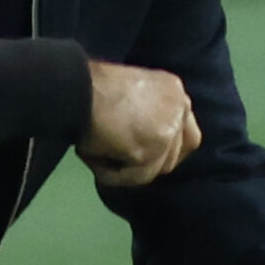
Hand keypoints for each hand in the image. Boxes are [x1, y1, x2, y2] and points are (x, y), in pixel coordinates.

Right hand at [78, 60, 200, 188]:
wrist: (78, 88)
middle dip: (152, 163)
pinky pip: (136, 177)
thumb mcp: (132, 92)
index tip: (147, 156)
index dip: (168, 147)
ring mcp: (169, 130)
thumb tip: (141, 142)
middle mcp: (180, 108)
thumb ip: (147, 113)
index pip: (186, 130)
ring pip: (157, 168)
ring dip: (130, 171)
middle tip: (124, 166)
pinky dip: (116, 177)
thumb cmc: (93, 87)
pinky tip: (97, 168)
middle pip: (178, 152)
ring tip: (102, 164)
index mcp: (174, 89)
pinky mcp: (152, 150)